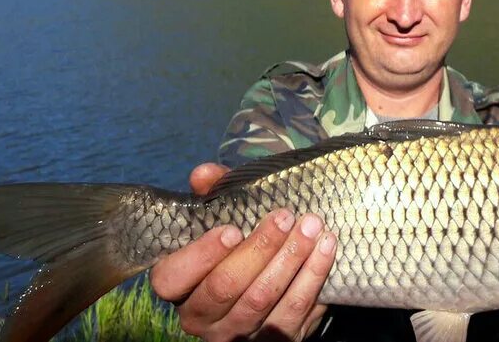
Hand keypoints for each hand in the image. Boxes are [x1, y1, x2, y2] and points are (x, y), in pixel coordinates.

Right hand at [150, 163, 337, 341]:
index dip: (201, 254)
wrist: (264, 288)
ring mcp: (237, 333)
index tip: (232, 229)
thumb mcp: (220, 219)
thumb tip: (204, 173)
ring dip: (291, 259)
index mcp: (179, 287)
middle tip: (284, 217)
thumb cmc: (235, 246)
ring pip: (262, 300)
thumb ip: (212, 195)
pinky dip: (313, 276)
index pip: (172, 277)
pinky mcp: (274, 340)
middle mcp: (202, 317)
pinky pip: (295, 310)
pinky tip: (326, 248)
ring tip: (311, 226)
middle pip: (225, 287)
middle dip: (259, 248)